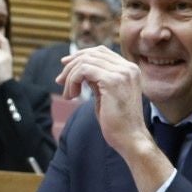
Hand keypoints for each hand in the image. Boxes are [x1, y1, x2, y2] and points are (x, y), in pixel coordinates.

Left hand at [57, 46, 170, 191]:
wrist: (131, 139)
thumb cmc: (118, 122)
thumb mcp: (106, 94)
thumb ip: (98, 79)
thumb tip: (80, 69)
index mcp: (130, 70)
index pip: (101, 51)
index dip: (81, 55)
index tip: (65, 66)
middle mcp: (128, 68)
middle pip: (92, 54)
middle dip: (71, 65)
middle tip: (60, 81)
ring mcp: (122, 73)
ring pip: (85, 62)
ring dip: (70, 76)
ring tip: (68, 94)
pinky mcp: (112, 81)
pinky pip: (84, 71)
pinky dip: (72, 81)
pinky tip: (72, 96)